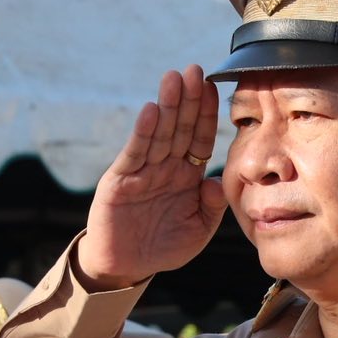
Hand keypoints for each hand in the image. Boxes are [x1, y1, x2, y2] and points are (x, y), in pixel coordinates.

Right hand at [77, 65, 228, 289]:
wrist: (126, 268)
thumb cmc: (164, 247)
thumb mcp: (198, 229)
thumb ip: (211, 205)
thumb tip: (216, 180)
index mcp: (187, 174)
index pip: (199, 137)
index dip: (206, 113)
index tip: (214, 87)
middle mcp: (165, 166)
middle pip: (179, 127)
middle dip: (187, 98)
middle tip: (194, 70)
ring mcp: (142, 170)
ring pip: (158, 133)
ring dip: (166, 105)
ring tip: (173, 78)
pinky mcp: (121, 180)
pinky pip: (134, 153)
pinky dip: (142, 132)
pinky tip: (150, 111)